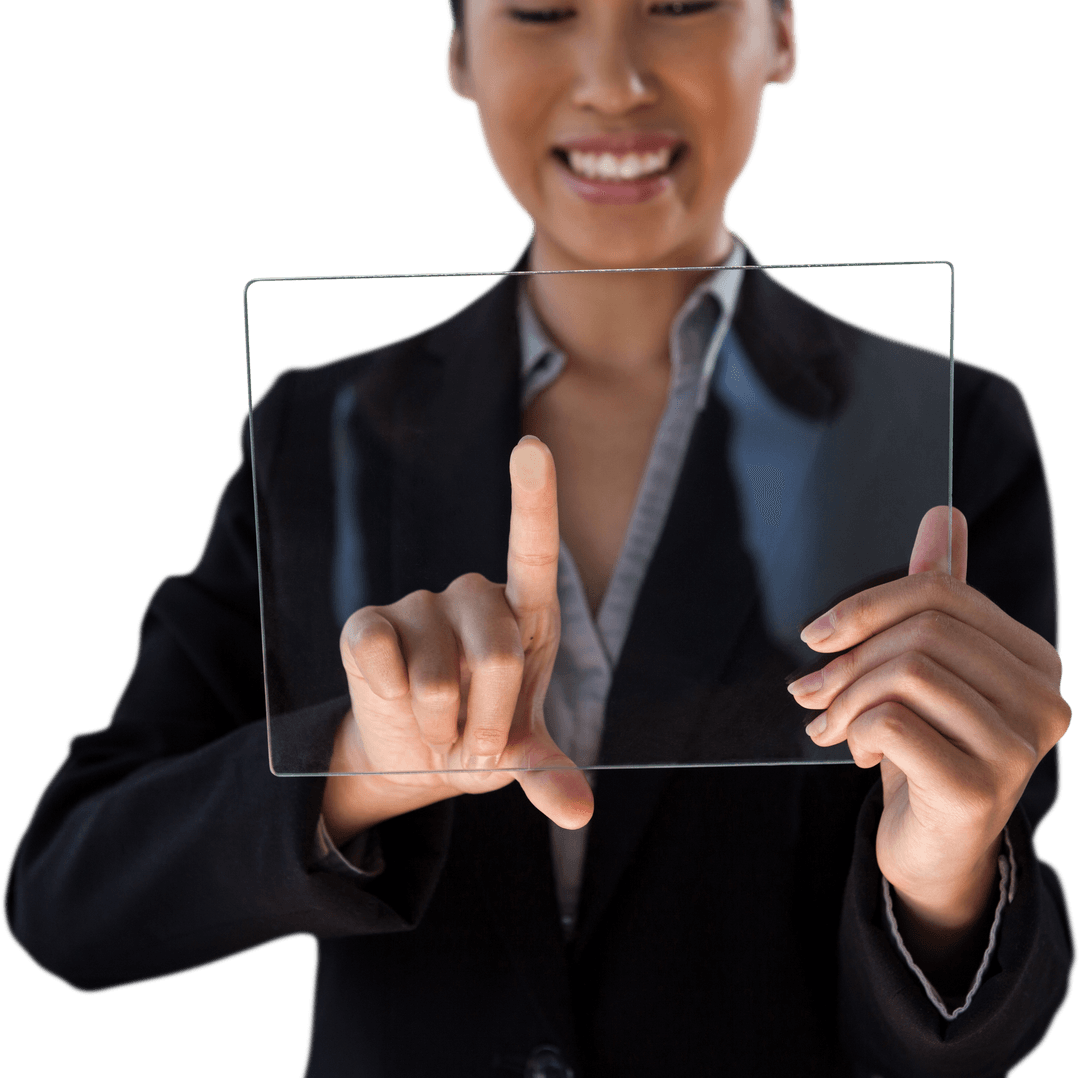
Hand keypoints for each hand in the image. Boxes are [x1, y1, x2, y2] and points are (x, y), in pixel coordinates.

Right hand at [323, 436, 593, 843]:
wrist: (415, 755)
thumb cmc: (481, 737)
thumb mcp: (520, 756)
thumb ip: (548, 774)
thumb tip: (579, 812)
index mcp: (525, 616)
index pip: (533, 549)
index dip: (533, 498)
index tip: (531, 447)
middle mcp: (473, 595)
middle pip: (498, 655)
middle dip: (490, 721)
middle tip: (475, 738)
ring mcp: (418, 605)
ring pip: (435, 676)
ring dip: (440, 725)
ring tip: (437, 724)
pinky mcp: (367, 625)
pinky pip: (377, 660)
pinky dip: (387, 699)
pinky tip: (389, 698)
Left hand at [788, 507, 1069, 938]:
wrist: (935, 852)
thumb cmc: (927, 752)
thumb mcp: (928, 672)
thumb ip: (937, 600)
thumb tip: (942, 516)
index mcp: (1031, 659)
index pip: (942, 594)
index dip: (867, 605)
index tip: (818, 634)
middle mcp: (1042, 699)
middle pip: (921, 632)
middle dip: (847, 659)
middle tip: (810, 691)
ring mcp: (1020, 747)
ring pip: (906, 673)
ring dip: (846, 698)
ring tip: (832, 724)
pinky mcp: (982, 789)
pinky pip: (894, 724)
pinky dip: (859, 733)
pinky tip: (862, 755)